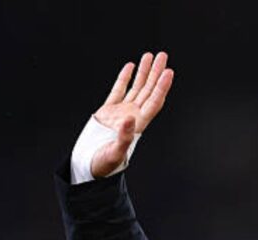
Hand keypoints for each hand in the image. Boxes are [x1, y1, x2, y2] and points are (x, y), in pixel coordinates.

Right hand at [91, 52, 173, 177]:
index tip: (168, 72)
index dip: (162, 87)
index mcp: (138, 125)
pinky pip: (118, 90)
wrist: (89, 166)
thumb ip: (124, 137)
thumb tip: (129, 119)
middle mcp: (133, 116)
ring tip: (149, 56)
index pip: (154, 102)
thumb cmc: (104, 164)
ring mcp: (121, 112)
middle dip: (156, 73)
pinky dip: (124, 78)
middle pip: (149, 90)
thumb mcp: (115, 153)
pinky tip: (130, 67)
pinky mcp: (108, 111)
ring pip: (136, 88)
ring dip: (143, 72)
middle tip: (163, 56)